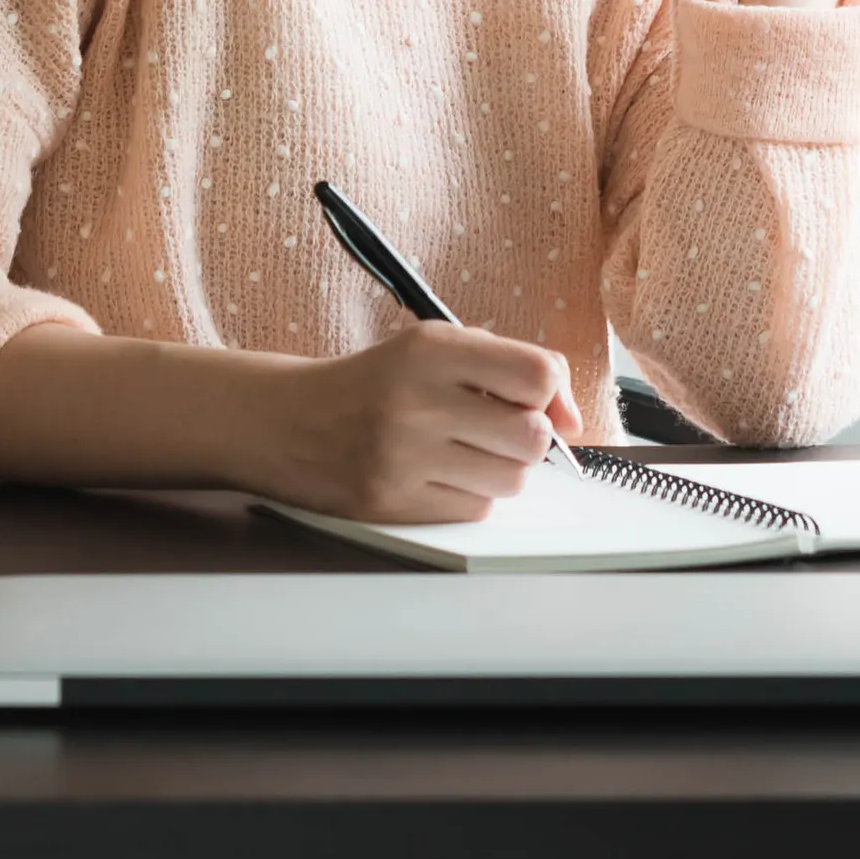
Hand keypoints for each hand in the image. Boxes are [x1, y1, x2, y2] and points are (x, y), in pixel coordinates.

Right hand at [250, 324, 585, 522]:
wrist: (286, 421)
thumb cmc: (375, 383)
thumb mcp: (434, 348)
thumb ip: (511, 365)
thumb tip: (573, 421)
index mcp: (430, 349)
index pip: (537, 374)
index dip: (550, 393)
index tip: (537, 401)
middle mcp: (416, 401)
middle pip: (532, 438)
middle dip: (526, 437)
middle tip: (494, 429)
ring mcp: (402, 458)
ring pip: (511, 481)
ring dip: (500, 470)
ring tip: (463, 452)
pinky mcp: (392, 505)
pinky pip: (475, 511)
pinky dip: (470, 496)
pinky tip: (437, 475)